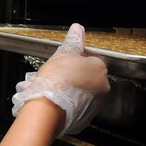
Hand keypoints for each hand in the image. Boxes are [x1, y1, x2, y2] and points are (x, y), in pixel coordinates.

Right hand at [11, 23, 109, 137]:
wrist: (49, 108)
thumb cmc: (57, 79)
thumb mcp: (63, 54)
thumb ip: (73, 41)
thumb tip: (77, 28)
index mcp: (99, 68)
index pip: (89, 59)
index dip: (72, 60)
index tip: (60, 63)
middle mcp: (102, 86)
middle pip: (83, 76)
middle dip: (65, 75)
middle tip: (49, 75)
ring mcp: (94, 103)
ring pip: (77, 91)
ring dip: (62, 89)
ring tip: (43, 87)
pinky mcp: (85, 117)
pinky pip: (73, 105)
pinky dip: (63, 102)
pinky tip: (48, 99)